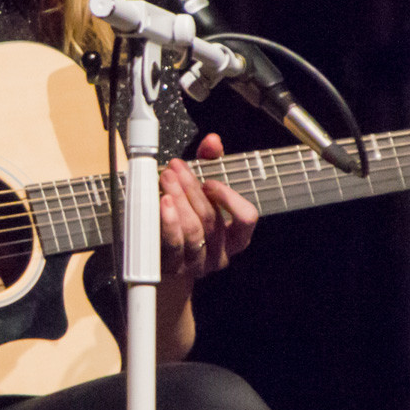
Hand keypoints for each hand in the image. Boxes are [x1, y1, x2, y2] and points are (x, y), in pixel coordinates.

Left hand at [159, 133, 257, 280]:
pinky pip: (174, 244)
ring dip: (179, 200)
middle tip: (176, 167)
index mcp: (235, 236)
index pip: (247, 218)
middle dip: (192, 189)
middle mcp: (220, 253)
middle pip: (212, 220)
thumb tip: (212, 141)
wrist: (163, 260)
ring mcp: (197, 263)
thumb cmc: (189, 220)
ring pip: (193, 230)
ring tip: (166, 178)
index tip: (209, 181)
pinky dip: (169, 221)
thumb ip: (210, 163)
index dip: (229, 199)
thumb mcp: (201, 190)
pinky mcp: (175, 268)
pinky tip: (162, 203)